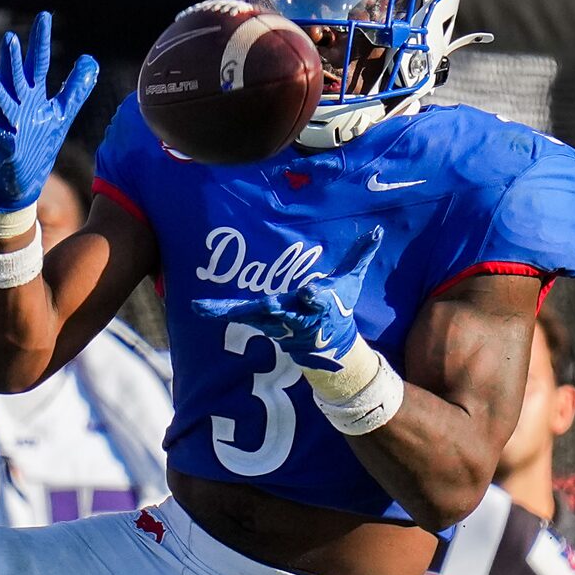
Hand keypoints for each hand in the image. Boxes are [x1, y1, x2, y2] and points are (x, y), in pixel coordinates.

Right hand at [0, 12, 99, 213]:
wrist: (21, 183)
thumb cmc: (37, 142)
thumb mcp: (61, 113)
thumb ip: (75, 87)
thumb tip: (91, 60)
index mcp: (32, 96)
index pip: (38, 64)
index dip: (40, 41)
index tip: (44, 16)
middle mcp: (17, 108)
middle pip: (14, 79)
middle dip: (12, 60)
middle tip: (10, 38)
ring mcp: (8, 128)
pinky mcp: (5, 153)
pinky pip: (2, 144)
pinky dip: (1, 139)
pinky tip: (2, 134)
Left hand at [194, 227, 382, 371]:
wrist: (326, 344)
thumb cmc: (338, 308)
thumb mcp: (351, 282)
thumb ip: (361, 256)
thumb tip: (378, 231)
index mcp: (319, 305)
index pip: (319, 301)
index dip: (315, 297)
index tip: (311, 292)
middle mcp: (296, 315)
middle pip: (285, 311)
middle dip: (278, 308)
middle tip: (270, 304)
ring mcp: (275, 320)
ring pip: (256, 315)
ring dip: (237, 311)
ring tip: (213, 307)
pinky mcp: (260, 320)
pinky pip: (236, 314)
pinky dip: (217, 309)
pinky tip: (196, 307)